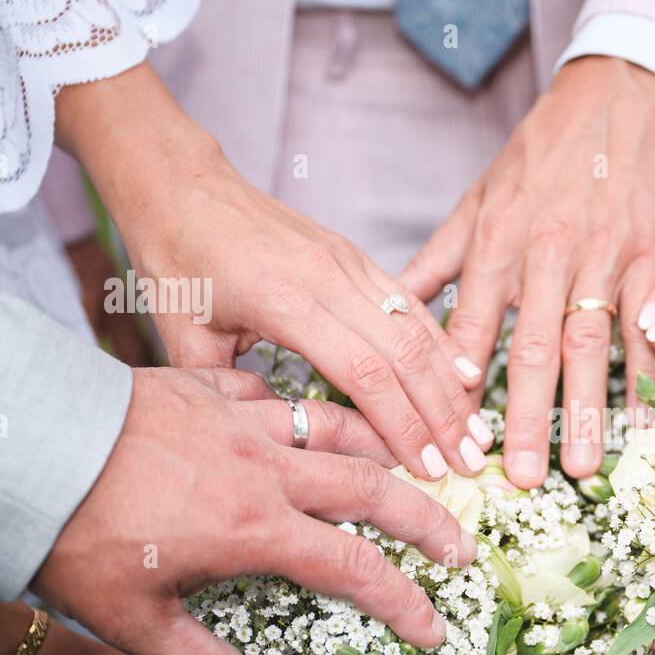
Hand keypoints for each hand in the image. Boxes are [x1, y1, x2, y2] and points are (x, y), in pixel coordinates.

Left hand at [30, 367, 475, 654]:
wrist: (30, 442)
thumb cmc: (76, 532)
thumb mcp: (128, 619)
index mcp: (255, 527)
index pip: (354, 567)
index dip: (403, 601)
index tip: (433, 627)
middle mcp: (266, 469)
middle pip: (373, 488)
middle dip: (427, 518)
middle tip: (462, 544)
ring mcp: (243, 421)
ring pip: (339, 427)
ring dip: (386, 449)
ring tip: (415, 466)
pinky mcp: (211, 389)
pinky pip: (278, 394)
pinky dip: (308, 409)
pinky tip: (313, 420)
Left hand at [58, 63, 489, 479]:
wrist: (182, 185)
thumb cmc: (177, 260)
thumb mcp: (184, 336)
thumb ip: (230, 393)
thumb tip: (276, 440)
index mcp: (286, 301)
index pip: (363, 373)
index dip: (401, 426)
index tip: (425, 470)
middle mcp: (329, 278)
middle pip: (405, 356)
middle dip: (442, 417)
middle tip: (469, 463)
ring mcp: (350, 264)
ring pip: (417, 330)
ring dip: (452, 387)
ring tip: (478, 433)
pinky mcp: (358, 258)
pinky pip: (412, 305)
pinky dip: (442, 345)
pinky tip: (466, 376)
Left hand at [401, 57, 654, 484]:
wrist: (614, 102)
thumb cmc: (538, 158)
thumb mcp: (476, 201)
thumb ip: (438, 262)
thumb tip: (393, 313)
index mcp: (497, 240)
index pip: (473, 323)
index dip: (461, 380)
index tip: (451, 433)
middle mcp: (548, 252)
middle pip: (534, 346)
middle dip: (525, 417)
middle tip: (519, 478)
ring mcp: (605, 257)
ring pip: (592, 345)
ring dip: (586, 411)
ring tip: (580, 467)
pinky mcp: (651, 258)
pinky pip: (647, 327)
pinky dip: (646, 378)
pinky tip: (644, 426)